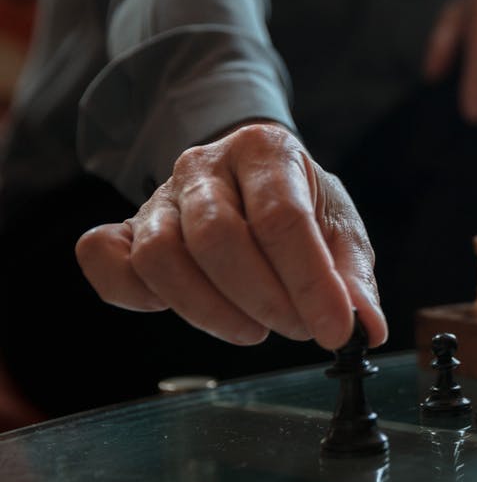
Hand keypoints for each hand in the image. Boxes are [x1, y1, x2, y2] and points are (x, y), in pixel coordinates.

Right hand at [75, 122, 386, 349]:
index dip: (310, 284)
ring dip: (211, 311)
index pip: (283, 219)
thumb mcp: (339, 229)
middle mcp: (204, 163)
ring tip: (256, 326)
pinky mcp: (126, 228)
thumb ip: (353, 277)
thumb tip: (367, 329)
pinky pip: (105, 260)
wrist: (251, 179)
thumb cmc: (301, 205)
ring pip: (162, 258)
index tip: (336, 332)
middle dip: (264, 299)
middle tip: (298, 328)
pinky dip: (137, 296)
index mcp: (266, 149)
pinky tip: (184, 308)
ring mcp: (159, 195)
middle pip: (217, 238)